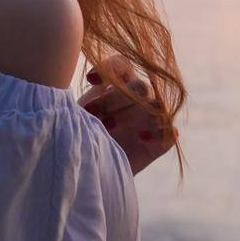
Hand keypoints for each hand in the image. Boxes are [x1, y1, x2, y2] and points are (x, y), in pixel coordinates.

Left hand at [78, 53, 176, 174]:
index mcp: (114, 89)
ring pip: (158, 106)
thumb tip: (80, 88)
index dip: (111, 67)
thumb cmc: (74, 141)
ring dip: (134, 115)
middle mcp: (135, 103)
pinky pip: (170, 133)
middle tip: (92, 114)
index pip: (123, 65)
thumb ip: (73, 102)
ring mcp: (149, 123)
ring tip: (107, 129)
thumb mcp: (69, 118)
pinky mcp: (157, 145)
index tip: (90, 80)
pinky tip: (140, 138)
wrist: (84, 175)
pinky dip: (160, 132)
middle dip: (116, 99)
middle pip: (140, 86)